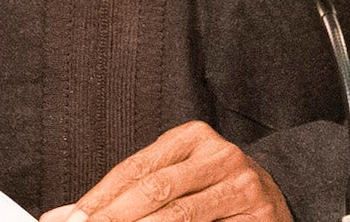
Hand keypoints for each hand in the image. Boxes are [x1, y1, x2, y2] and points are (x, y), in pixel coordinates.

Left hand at [40, 121, 291, 221]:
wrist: (278, 198)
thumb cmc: (214, 189)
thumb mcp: (178, 175)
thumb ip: (133, 190)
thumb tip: (71, 214)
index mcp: (194, 136)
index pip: (137, 167)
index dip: (101, 196)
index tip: (72, 219)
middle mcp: (221, 156)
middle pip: (156, 189)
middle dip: (113, 217)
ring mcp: (242, 188)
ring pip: (180, 216)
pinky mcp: (257, 219)